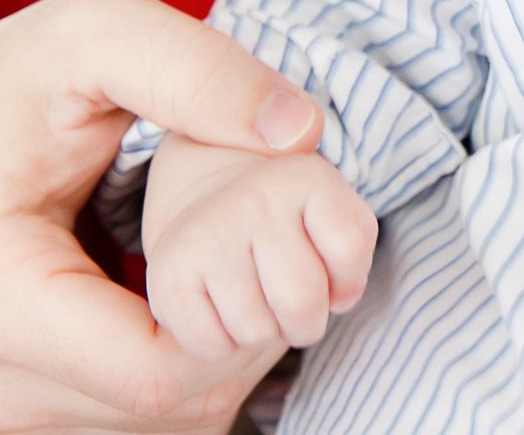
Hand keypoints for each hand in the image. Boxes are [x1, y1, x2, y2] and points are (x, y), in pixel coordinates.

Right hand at [0, 0, 324, 432]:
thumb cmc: (21, 72)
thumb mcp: (103, 31)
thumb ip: (198, 70)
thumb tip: (299, 134)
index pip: (160, 372)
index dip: (248, 314)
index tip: (271, 229)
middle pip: (174, 404)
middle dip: (252, 324)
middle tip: (266, 228)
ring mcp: (13, 407)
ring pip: (175, 416)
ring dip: (231, 341)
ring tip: (231, 246)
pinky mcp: (40, 409)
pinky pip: (158, 410)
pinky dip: (203, 352)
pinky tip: (204, 278)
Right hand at [143, 139, 376, 361]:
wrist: (207, 200)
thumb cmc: (288, 221)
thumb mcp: (336, 214)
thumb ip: (356, 251)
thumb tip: (341, 299)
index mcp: (305, 177)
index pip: (349, 250)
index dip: (349, 279)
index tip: (331, 271)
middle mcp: (253, 199)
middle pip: (302, 302)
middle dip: (308, 322)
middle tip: (296, 309)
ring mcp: (206, 236)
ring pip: (257, 331)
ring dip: (264, 332)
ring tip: (258, 302)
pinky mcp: (167, 275)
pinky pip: (212, 346)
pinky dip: (224, 345)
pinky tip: (223, 311)